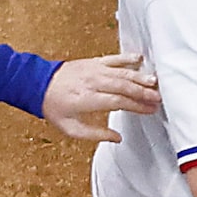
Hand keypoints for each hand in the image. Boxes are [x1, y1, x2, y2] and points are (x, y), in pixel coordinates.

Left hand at [41, 53, 160, 141]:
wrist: (37, 84)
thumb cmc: (54, 107)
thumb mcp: (71, 128)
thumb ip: (95, 134)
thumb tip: (117, 138)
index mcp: (87, 99)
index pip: (118, 101)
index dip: (136, 106)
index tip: (150, 110)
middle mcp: (91, 82)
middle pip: (123, 86)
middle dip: (143, 92)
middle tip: (159, 97)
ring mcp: (92, 70)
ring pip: (121, 72)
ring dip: (139, 77)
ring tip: (155, 82)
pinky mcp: (92, 63)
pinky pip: (112, 59)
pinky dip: (126, 58)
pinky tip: (139, 59)